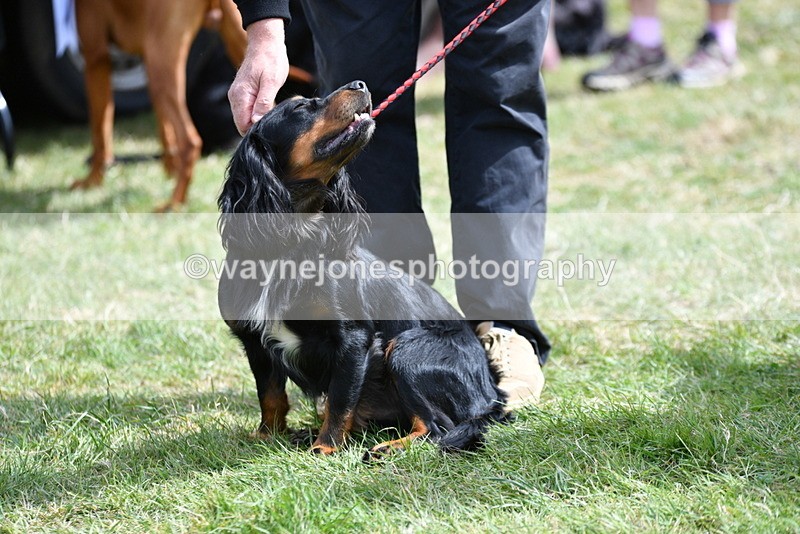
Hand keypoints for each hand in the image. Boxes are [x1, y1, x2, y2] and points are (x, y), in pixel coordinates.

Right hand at [228, 18, 288, 134]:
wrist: (265, 43)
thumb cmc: (270, 60)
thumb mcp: (271, 82)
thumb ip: (263, 103)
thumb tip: (256, 122)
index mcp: (240, 95)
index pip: (242, 125)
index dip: (255, 131)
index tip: (270, 130)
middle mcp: (235, 97)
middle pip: (242, 124)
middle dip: (256, 128)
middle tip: (274, 124)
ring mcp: (238, 96)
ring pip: (245, 118)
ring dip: (258, 120)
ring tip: (272, 115)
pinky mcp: (243, 94)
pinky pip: (248, 110)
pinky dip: (257, 114)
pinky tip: (268, 110)